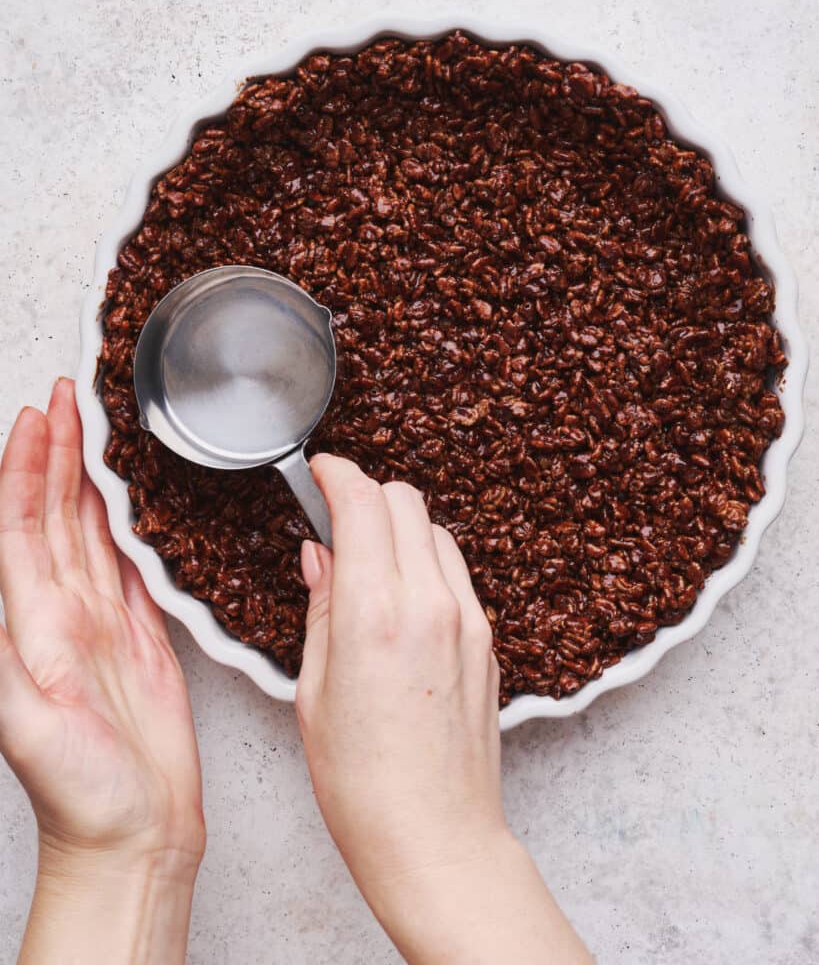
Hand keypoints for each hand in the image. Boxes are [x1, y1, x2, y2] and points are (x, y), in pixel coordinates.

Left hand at [0, 379, 203, 962]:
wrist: (131, 836)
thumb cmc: (81, 793)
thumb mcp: (24, 722)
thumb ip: (4, 651)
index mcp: (32, 625)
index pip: (22, 524)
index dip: (26, 466)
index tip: (39, 415)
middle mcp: (62, 616)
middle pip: (56, 516)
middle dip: (57, 454)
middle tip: (67, 400)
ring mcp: (101, 626)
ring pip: (91, 534)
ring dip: (87, 481)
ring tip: (93, 435)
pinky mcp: (140, 641)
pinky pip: (131, 570)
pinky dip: (128, 530)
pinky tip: (130, 509)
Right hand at [297, 455, 591, 963]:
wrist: (437, 837)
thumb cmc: (362, 782)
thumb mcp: (314, 690)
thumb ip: (322, 607)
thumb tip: (320, 555)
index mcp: (375, 614)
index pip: (363, 503)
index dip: (336, 474)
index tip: (319, 472)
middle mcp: (431, 603)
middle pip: (406, 502)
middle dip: (367, 494)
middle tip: (336, 517)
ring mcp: (469, 619)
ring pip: (436, 530)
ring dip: (400, 526)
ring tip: (368, 561)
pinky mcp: (489, 639)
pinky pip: (457, 572)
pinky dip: (427, 561)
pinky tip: (401, 596)